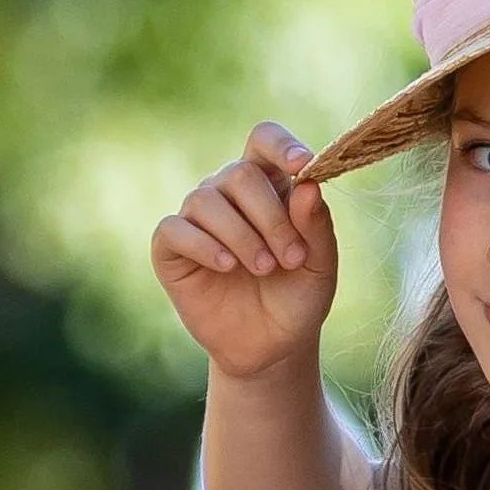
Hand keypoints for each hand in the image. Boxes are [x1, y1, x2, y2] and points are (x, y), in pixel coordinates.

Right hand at [151, 122, 338, 376]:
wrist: (270, 348)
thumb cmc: (297, 299)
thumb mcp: (320, 267)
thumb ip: (317, 226)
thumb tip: (308, 184)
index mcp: (269, 185)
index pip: (264, 141)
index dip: (280, 145)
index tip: (301, 164)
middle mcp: (228, 193)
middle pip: (240, 174)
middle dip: (270, 216)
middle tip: (290, 257)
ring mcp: (197, 217)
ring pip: (207, 199)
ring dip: (241, 235)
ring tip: (264, 268)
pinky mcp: (170, 246)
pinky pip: (176, 229)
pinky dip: (204, 245)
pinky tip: (226, 266)